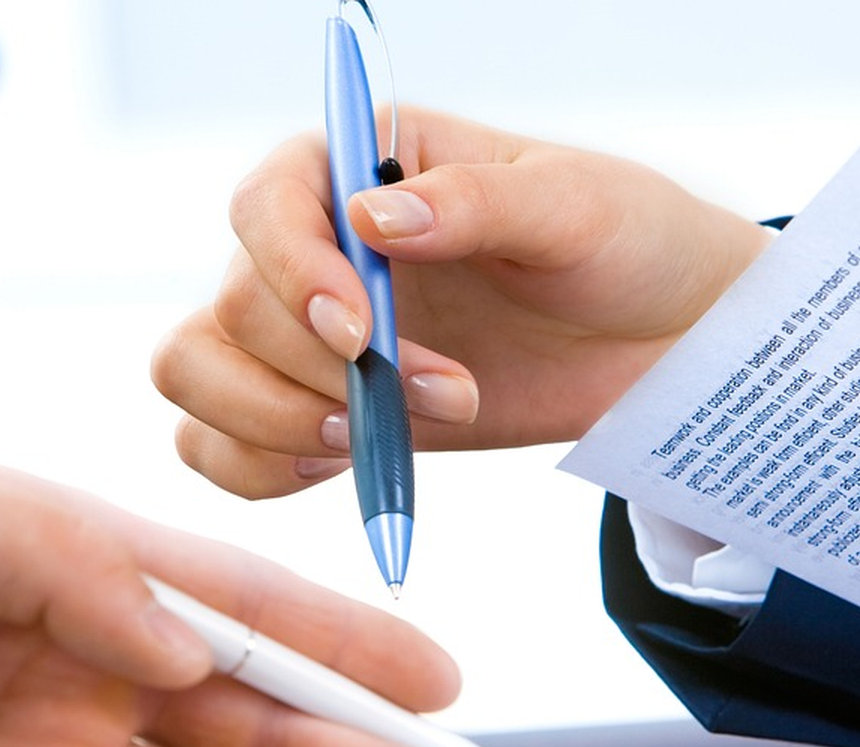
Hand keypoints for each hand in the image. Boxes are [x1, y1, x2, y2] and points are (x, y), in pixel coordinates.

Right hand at [152, 106, 770, 497]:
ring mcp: (305, 334)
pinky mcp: (320, 409)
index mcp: (358, 164)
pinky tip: (345, 465)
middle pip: (229, 309)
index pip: (266, 206)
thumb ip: (476, 202)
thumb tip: (372, 217)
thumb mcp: (574, 206)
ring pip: (197, 374)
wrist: (663, 340)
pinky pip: (220, 446)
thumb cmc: (626, 243)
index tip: (360, 334)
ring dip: (273, 424)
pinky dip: (257, 468)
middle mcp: (312, 246)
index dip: (293, 274)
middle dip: (318, 372)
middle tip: (439, 396)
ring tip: (378, 440)